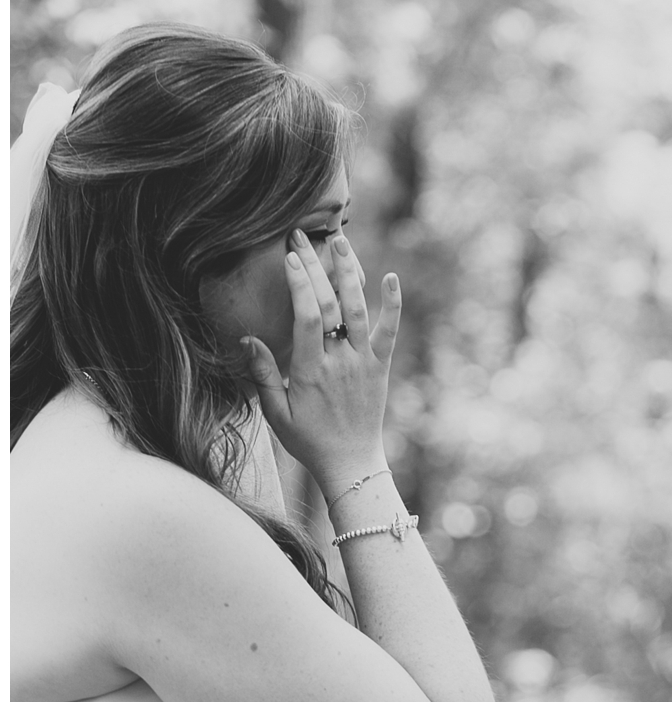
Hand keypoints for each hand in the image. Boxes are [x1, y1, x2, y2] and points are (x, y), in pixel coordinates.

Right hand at [241, 223, 400, 502]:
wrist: (351, 463)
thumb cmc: (308, 440)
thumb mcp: (276, 412)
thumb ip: (264, 374)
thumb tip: (248, 338)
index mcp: (310, 372)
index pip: (307, 317)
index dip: (299, 284)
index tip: (288, 257)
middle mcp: (339, 362)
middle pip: (330, 305)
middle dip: (314, 267)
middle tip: (301, 237)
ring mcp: (363, 363)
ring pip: (358, 310)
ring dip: (350, 273)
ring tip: (340, 242)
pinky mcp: (381, 367)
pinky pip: (389, 332)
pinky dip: (392, 305)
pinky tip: (391, 277)